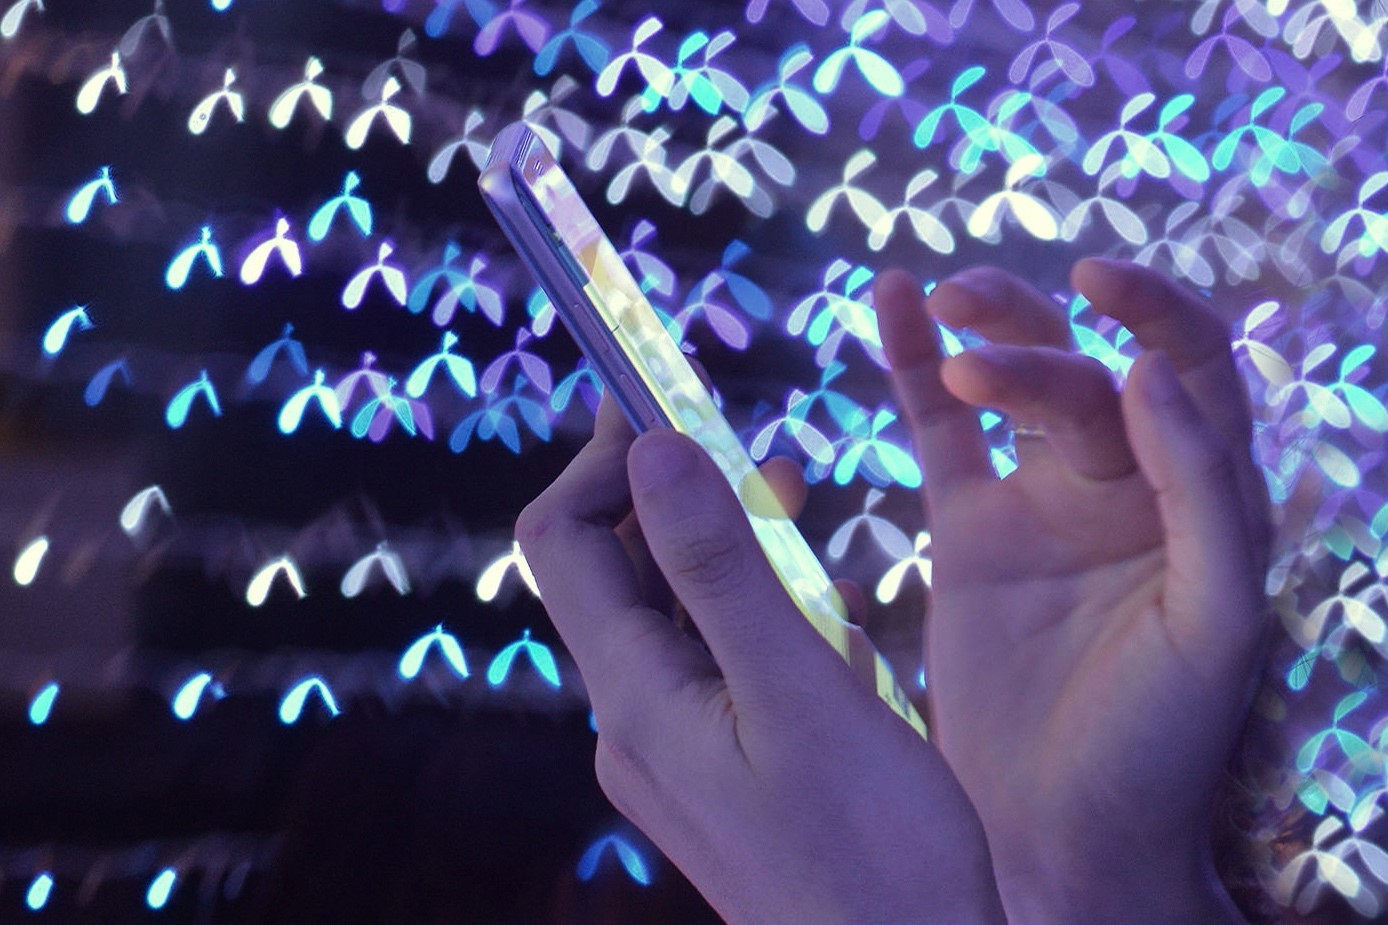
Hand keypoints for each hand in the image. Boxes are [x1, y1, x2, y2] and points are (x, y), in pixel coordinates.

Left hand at [517, 396, 1006, 924]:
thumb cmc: (871, 852)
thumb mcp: (799, 690)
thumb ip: (721, 566)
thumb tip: (650, 449)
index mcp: (634, 698)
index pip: (563, 542)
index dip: (603, 458)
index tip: (664, 389)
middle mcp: (636, 722)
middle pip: (619, 572)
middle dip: (680, 494)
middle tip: (760, 448)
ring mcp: (677, 752)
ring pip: (679, 614)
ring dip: (731, 551)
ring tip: (800, 512)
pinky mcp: (724, 771)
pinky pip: (720, 664)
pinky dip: (763, 616)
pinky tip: (831, 624)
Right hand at [875, 259, 1270, 924]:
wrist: (1066, 831)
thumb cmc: (1161, 742)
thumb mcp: (1214, 621)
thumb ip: (1198, 493)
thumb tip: (1145, 372)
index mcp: (1203, 501)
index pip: (1191, 370)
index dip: (1155, 310)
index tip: (1097, 283)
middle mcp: (1126, 488)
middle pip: (1084, 373)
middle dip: (1033, 347)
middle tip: (981, 356)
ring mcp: (1041, 505)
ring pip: (1014, 385)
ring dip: (983, 329)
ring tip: (935, 295)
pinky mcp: (970, 532)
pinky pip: (941, 434)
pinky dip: (916, 368)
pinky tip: (891, 303)